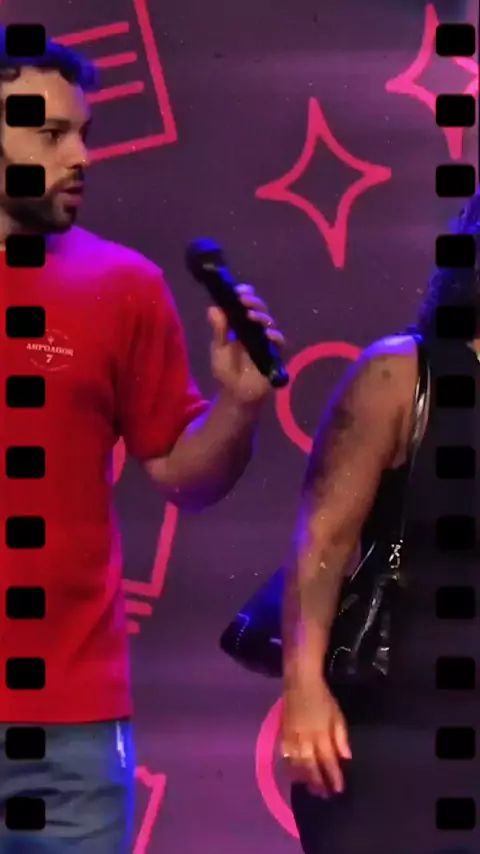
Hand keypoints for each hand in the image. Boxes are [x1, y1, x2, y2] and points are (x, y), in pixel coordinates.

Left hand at [208, 284, 284, 404]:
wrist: (236, 394)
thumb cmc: (227, 371)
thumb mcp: (218, 350)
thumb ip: (218, 330)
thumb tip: (212, 308)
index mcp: (241, 325)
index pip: (246, 304)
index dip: (245, 295)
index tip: (238, 291)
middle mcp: (256, 329)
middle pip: (260, 309)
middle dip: (253, 302)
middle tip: (244, 300)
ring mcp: (267, 341)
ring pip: (269, 322)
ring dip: (261, 316)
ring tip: (251, 316)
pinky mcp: (275, 354)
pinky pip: (279, 342)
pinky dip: (275, 336)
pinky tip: (267, 335)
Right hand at [281, 679, 350, 798]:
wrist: (300, 682)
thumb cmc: (323, 698)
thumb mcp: (338, 714)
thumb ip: (341, 736)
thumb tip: (346, 757)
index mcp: (322, 733)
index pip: (329, 760)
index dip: (334, 776)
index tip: (339, 789)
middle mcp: (306, 738)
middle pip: (311, 766)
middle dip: (318, 783)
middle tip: (324, 795)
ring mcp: (292, 737)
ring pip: (297, 764)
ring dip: (304, 779)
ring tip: (311, 789)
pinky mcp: (283, 734)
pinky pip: (285, 756)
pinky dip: (290, 768)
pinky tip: (295, 776)